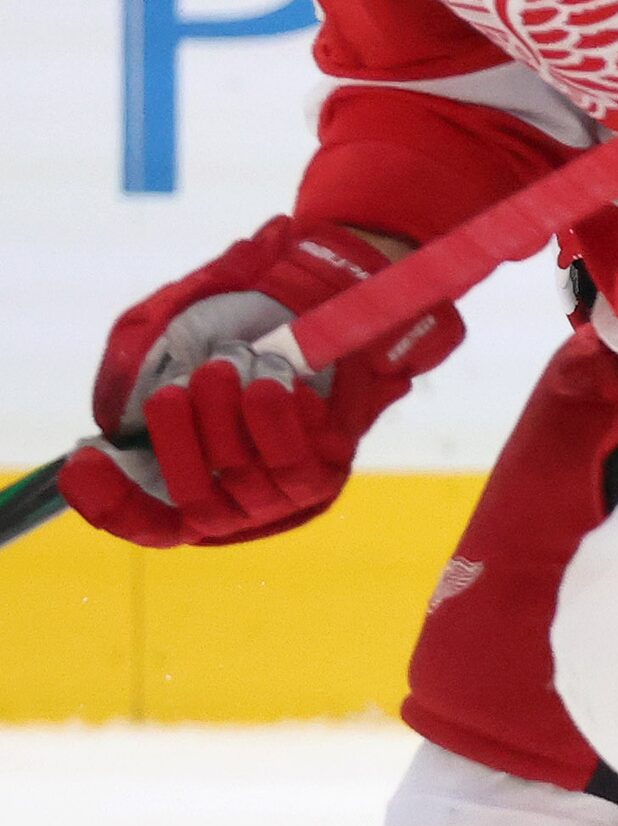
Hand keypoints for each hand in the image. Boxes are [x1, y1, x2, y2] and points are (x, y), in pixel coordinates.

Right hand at [63, 216, 456, 548]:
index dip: (111, 503)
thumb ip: (134, 377)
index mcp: (188, 482)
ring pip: (245, 479)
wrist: (305, 303)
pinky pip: (299, 465)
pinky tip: (277, 385)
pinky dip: (278, 424)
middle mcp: (235, 501)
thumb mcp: (164, 341)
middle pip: (197, 505)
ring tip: (226, 370)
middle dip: (178, 446)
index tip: (83, 461)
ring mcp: (283, 492)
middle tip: (171, 392)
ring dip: (227, 423)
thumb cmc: (225, 331)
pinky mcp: (327, 468)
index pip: (148, 522)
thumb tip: (115, 425)